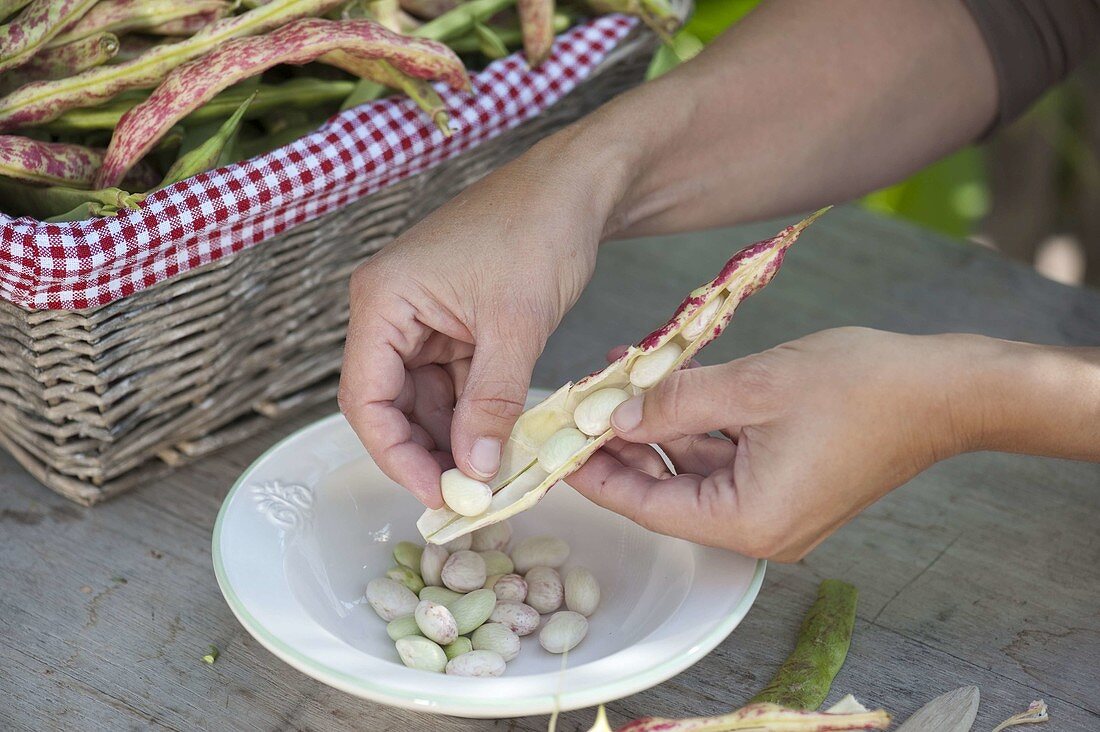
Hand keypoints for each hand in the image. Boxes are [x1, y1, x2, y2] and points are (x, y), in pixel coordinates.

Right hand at [338, 138, 614, 506]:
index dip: (395, 455)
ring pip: (423, 401)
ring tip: (488, 478)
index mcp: (383, 300)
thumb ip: (490, 402)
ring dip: (453, 440)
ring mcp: (421, 320)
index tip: (437, 494)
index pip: (365, 398)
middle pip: (390, 405)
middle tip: (466, 498)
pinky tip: (498, 445)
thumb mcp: (516, 325)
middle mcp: (390, 312)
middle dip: (426, 452)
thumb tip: (472, 471)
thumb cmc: (539, 231)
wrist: (578, 188)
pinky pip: (452, 385)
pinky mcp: (453, 326)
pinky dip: (473, 416)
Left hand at [567, 327, 992, 560]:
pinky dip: (695, 428)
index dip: (597, 477)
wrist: (945, 389)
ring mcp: (776, 507)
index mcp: (749, 521)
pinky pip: (725, 459)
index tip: (556, 450)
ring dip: (658, 430)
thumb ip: (676, 403)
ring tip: (616, 387)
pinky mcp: (789, 483)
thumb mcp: (754, 387)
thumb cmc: (861, 387)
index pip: (649, 507)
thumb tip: (615, 414)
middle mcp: (760, 528)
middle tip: (578, 412)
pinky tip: (667, 390)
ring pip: (694, 471)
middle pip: (667, 491)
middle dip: (623, 448)